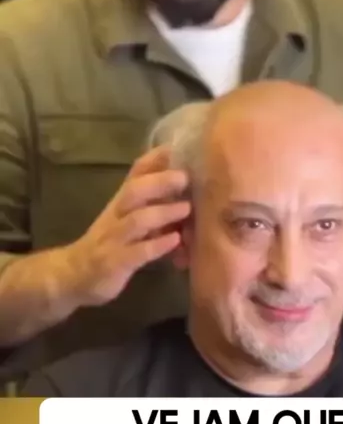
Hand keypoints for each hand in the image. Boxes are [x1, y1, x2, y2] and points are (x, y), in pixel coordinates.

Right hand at [64, 146, 190, 306]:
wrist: (74, 275)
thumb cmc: (110, 243)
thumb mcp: (128, 218)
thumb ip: (153, 203)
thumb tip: (187, 185)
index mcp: (123, 201)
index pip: (137, 173)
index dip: (156, 159)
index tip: (178, 147)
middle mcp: (117, 214)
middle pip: (134, 190)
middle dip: (160, 181)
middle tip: (185, 177)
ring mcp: (114, 238)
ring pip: (136, 220)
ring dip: (163, 212)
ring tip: (186, 209)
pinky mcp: (114, 263)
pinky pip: (137, 252)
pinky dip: (158, 245)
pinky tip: (175, 241)